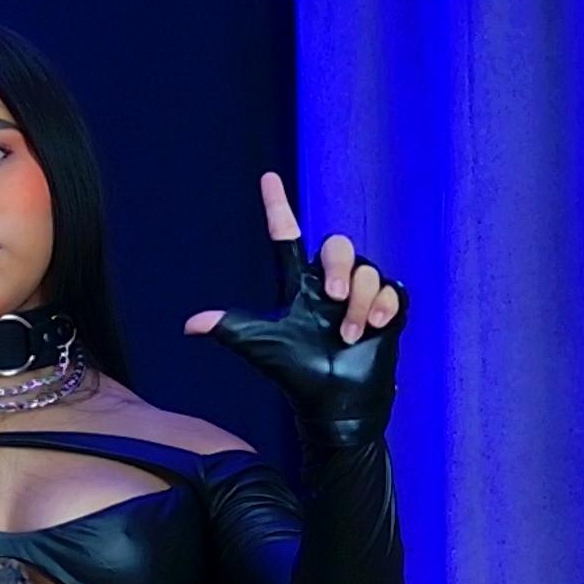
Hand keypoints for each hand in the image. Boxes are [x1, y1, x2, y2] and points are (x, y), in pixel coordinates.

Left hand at [183, 171, 406, 444]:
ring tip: (350, 334)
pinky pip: (394, 289)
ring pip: (370, 270)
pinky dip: (385, 305)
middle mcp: (330, 287)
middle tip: (335, 295)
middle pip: (339, 246)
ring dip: (361, 302)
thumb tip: (190, 325)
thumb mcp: (261, 347)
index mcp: (299, 287)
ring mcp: (361, 299)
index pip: (287, 238)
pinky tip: (378, 326)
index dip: (278, 208)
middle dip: (340, 265)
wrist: (335, 405)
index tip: (267, 178)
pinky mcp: (388, 313)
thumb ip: (229, 329)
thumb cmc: (295, 377)